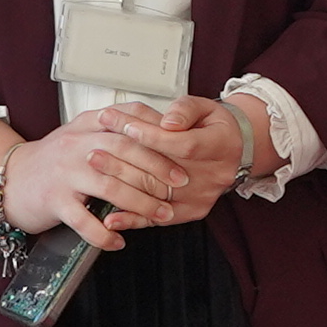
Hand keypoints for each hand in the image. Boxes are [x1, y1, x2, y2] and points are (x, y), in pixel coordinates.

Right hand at [1, 107, 210, 244]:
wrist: (8, 178)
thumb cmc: (54, 160)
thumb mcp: (82, 133)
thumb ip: (115, 129)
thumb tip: (160, 129)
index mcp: (87, 125)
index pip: (128, 123)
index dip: (158, 136)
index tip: (182, 151)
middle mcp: (76, 145)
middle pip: (124, 153)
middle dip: (157, 170)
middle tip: (179, 185)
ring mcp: (64, 173)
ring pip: (110, 187)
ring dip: (140, 204)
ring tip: (161, 215)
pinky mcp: (53, 201)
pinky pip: (84, 220)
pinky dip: (104, 233)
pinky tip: (119, 240)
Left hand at [100, 95, 249, 228]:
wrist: (231, 151)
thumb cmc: (213, 126)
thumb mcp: (205, 107)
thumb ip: (185, 109)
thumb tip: (168, 122)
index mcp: (220, 146)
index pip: (182, 144)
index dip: (152, 137)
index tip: (126, 127)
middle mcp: (213, 176)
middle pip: (164, 172)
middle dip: (125, 159)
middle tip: (96, 147)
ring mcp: (201, 197)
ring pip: (157, 196)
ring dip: (122, 185)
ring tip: (95, 170)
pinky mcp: (190, 212)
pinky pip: (158, 218)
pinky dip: (132, 218)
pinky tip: (111, 217)